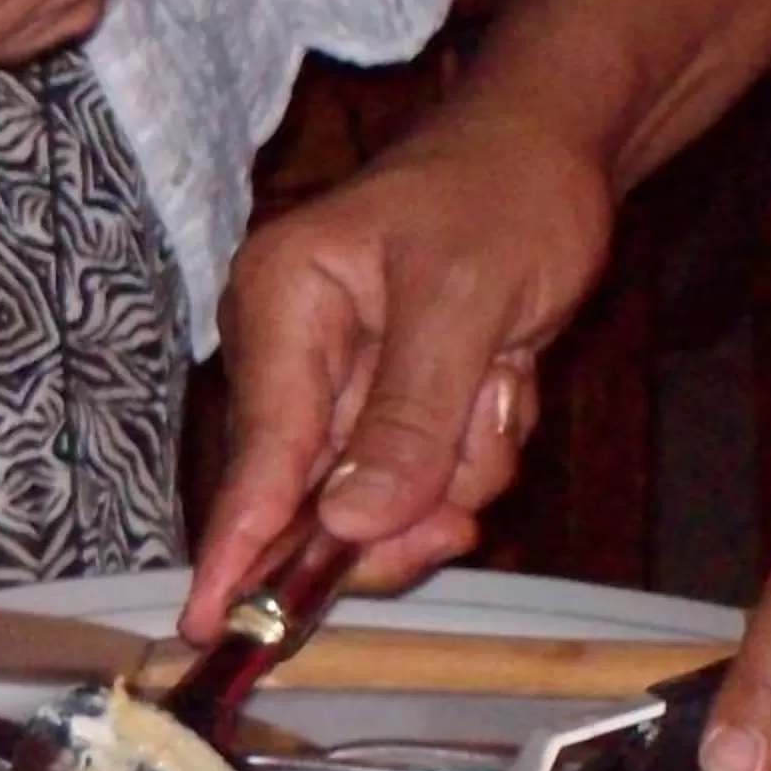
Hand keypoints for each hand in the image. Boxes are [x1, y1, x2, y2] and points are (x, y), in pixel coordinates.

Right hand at [184, 108, 616, 639]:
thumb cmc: (505, 192)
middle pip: (317, 494)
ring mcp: (341, 380)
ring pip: (383, 493)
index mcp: (282, 305)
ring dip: (459, 465)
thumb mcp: (466, 300)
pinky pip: (425, 471)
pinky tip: (502, 382)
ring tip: (501, 383)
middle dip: (399, 507)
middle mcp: (294, 351)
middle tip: (460, 518)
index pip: (262, 451)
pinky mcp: (389, 398)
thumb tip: (347, 523)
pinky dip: (474, 447)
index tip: (212, 623)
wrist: (558, 147)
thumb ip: (406, 418)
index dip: (240, 544)